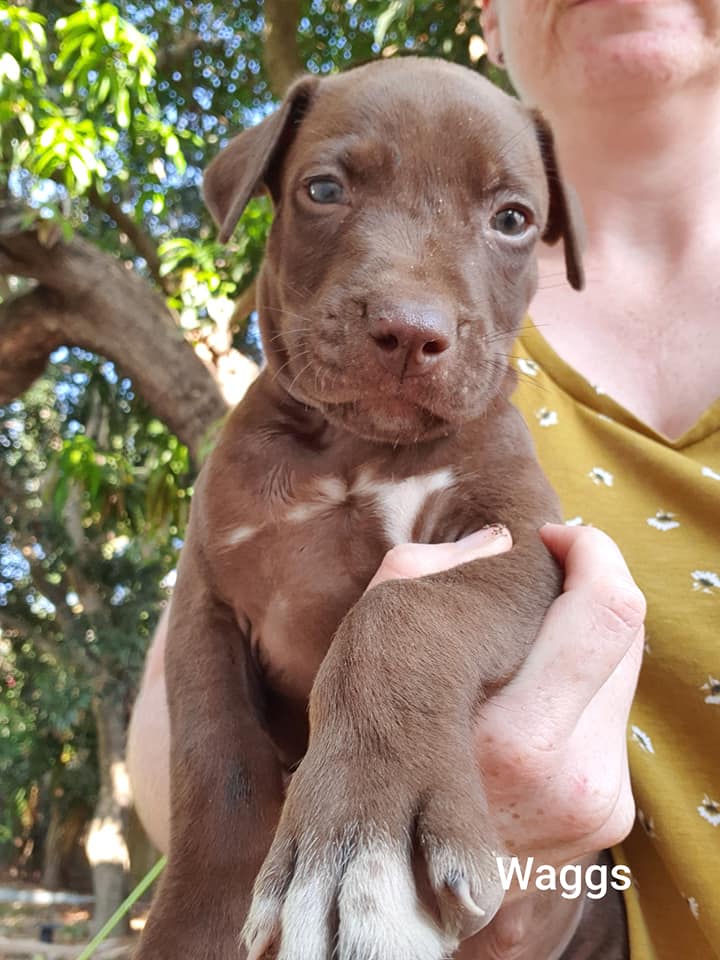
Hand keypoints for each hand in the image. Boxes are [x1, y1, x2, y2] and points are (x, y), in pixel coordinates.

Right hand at [367, 523, 644, 955]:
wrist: (401, 889)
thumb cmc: (377, 765)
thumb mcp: (371, 665)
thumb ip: (421, 581)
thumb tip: (499, 540)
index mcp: (516, 738)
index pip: (606, 615)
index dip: (594, 553)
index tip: (558, 536)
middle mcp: (573, 775)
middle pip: (627, 631)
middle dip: (593, 580)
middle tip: (553, 561)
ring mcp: (599, 800)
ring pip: (625, 670)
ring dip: (585, 634)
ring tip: (529, 634)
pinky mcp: (608, 813)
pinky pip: (611, 712)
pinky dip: (580, 681)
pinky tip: (533, 687)